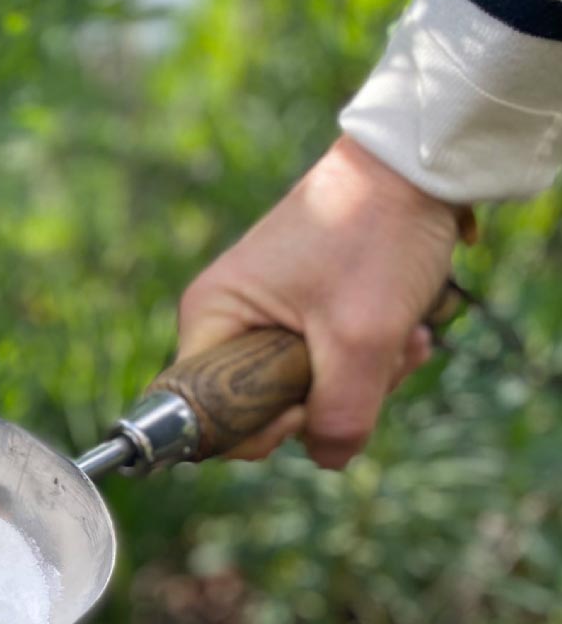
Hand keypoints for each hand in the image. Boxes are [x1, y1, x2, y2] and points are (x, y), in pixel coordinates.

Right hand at [176, 135, 464, 468]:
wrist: (418, 165)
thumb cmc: (374, 234)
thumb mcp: (361, 336)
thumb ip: (340, 414)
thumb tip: (329, 459)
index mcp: (211, 318)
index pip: (205, 411)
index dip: (252, 430)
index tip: (302, 411)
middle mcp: (227, 320)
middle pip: (261, 407)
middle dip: (325, 403)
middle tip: (372, 369)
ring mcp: (265, 316)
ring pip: (303, 391)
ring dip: (361, 383)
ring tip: (404, 342)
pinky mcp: (302, 313)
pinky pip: (326, 365)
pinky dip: (369, 361)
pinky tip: (409, 335)